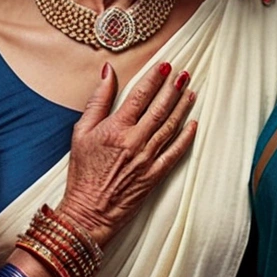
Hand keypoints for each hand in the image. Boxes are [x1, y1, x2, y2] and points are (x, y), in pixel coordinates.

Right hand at [57, 62, 196, 246]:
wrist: (88, 211)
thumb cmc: (82, 171)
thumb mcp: (82, 131)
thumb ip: (98, 99)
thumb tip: (108, 71)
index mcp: (116, 128)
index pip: (140, 96)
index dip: (154, 78)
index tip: (164, 66)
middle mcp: (134, 141)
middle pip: (160, 108)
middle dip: (173, 88)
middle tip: (184, 74)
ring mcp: (147, 159)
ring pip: (170, 127)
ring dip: (182, 107)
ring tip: (191, 92)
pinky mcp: (155, 175)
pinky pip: (175, 152)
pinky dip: (186, 137)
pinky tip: (194, 124)